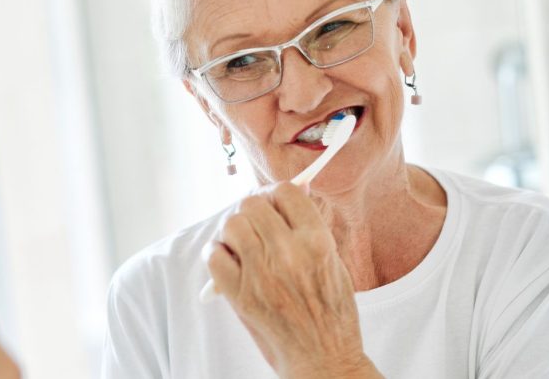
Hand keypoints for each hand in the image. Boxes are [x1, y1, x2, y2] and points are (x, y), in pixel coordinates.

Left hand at [205, 182, 380, 377]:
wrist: (324, 358)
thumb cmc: (332, 312)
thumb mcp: (334, 262)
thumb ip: (311, 227)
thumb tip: (297, 191)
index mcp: (317, 242)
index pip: (286, 192)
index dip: (276, 193)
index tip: (273, 202)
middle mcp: (288, 253)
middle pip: (253, 204)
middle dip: (253, 209)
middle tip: (255, 221)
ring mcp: (262, 274)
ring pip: (231, 225)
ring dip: (233, 228)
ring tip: (241, 241)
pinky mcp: (241, 295)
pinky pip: (214, 256)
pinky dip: (216, 252)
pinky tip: (227, 258)